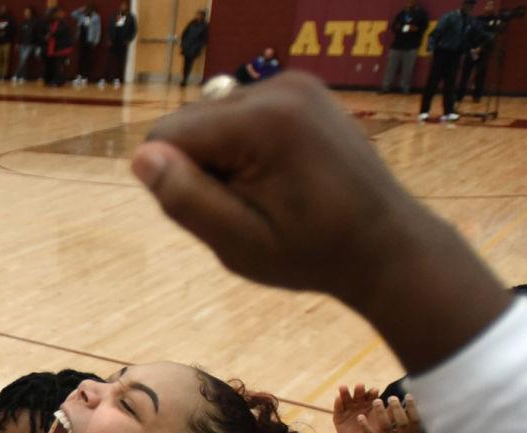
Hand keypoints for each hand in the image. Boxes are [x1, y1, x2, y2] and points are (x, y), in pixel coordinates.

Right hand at [130, 73, 509, 372]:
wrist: (386, 244)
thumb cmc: (311, 254)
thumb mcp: (238, 244)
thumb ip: (186, 200)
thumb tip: (140, 157)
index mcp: (261, 121)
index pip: (165, 135)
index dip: (177, 182)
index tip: (220, 213)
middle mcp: (277, 86)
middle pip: (188, 122)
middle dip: (200, 167)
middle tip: (246, 209)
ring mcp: (294, 83)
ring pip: (211, 118)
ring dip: (222, 159)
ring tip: (266, 194)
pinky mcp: (301, 89)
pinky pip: (239, 114)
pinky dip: (243, 146)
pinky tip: (277, 177)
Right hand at [332, 384, 382, 432]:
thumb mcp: (380, 425)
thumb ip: (387, 416)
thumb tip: (397, 407)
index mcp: (370, 404)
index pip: (372, 395)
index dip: (373, 392)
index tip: (375, 390)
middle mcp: (358, 403)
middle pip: (359, 394)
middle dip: (359, 389)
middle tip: (360, 385)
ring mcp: (348, 408)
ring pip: (346, 397)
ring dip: (345, 392)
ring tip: (343, 387)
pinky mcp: (338, 415)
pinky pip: (338, 407)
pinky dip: (338, 402)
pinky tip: (338, 398)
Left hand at [356, 393, 421, 432]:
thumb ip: (412, 425)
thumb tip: (412, 406)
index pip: (415, 419)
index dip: (412, 407)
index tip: (407, 396)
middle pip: (400, 420)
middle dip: (396, 407)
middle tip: (390, 397)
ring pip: (385, 425)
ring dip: (380, 412)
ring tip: (376, 400)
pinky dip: (365, 425)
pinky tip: (360, 417)